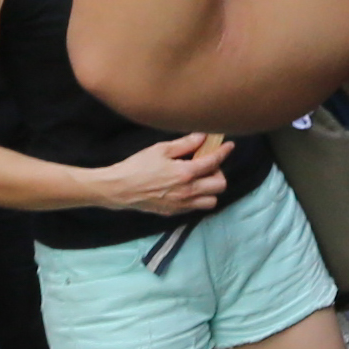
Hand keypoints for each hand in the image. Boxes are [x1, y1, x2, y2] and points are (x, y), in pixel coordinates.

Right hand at [97, 131, 235, 216]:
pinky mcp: (174, 212)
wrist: (119, 189)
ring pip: (211, 201)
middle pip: (220, 185)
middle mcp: (188, 192)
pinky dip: (198, 198)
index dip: (224, 152)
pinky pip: (196, 207)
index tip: (228, 145)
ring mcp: (182, 205)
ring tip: (199, 179)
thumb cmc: (137, 166)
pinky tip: (188, 188)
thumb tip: (203, 136)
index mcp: (185, 173)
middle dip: (218, 172)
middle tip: (207, 164)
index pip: (214, 162)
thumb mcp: (160, 150)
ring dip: (210, 189)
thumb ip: (185, 144)